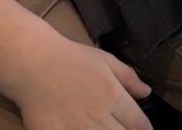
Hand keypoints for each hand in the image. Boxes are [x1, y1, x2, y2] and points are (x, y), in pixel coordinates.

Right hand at [16, 38, 152, 129]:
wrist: (35, 63)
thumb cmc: (72, 59)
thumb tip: (147, 92)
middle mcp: (99, 116)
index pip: (139, 124)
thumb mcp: (106, 60)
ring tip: (106, 129)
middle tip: (124, 129)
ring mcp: (78, 129)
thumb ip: (129, 77)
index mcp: (113, 96)